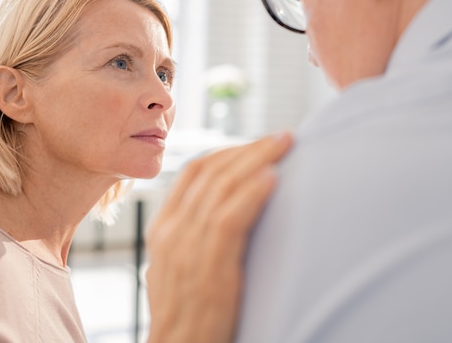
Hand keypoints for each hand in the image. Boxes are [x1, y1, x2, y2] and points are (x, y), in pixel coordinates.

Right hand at [145, 131, 292, 342]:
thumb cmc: (185, 314)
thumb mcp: (176, 269)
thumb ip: (191, 238)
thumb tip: (220, 215)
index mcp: (165, 228)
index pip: (195, 172)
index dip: (228, 152)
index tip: (258, 145)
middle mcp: (173, 232)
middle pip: (212, 172)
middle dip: (249, 149)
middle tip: (282, 137)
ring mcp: (188, 249)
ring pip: (223, 188)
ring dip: (257, 160)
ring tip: (286, 145)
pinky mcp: (210, 268)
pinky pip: (229, 220)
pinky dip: (251, 195)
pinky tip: (273, 179)